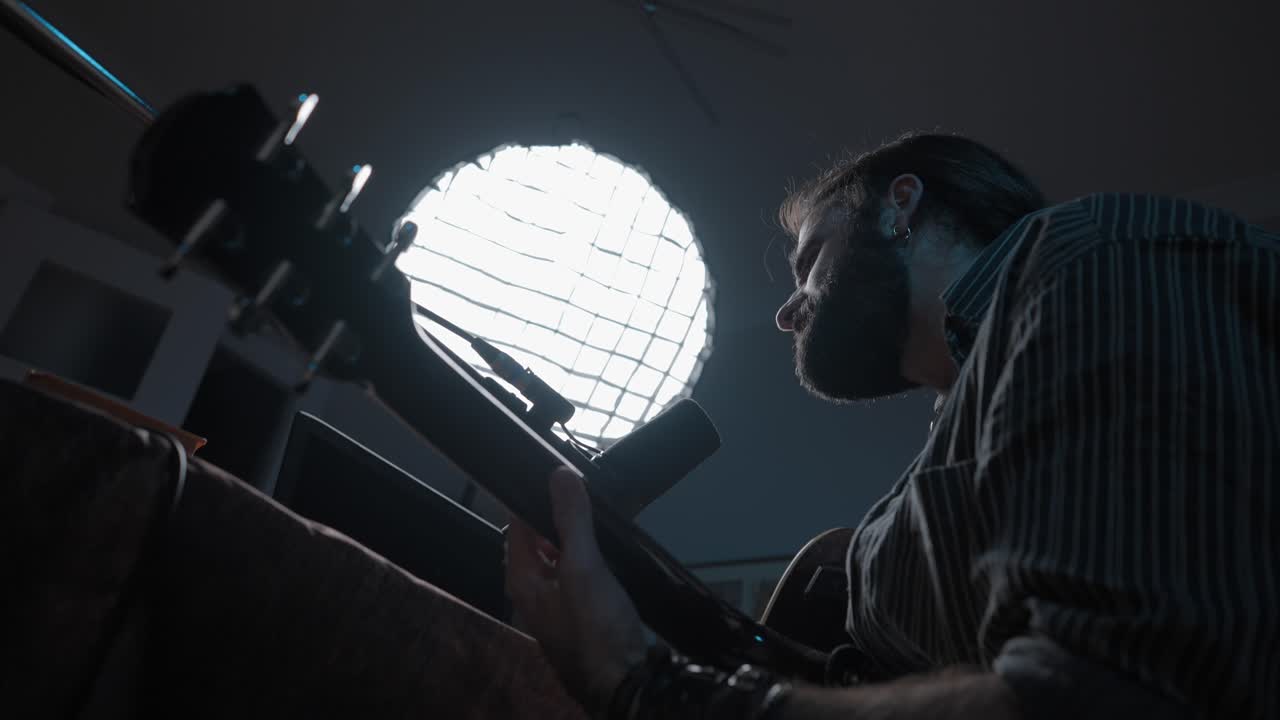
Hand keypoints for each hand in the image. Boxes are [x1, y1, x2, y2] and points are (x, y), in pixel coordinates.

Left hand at [504, 467, 650, 716]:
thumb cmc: (597, 628)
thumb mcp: (583, 566)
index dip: (529, 500)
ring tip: (594, 520)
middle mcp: (533, 595)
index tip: (551, 478)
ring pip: (557, 561)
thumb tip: (559, 477)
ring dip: (572, 540)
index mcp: (522, 581)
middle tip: (578, 496)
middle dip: (554, 519)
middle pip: (536, 544)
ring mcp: (556, 607)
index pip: (514, 528)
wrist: (623, 679)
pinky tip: (605, 555)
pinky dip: (585, 561)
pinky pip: (575, 578)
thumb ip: (571, 520)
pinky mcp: (580, 615)